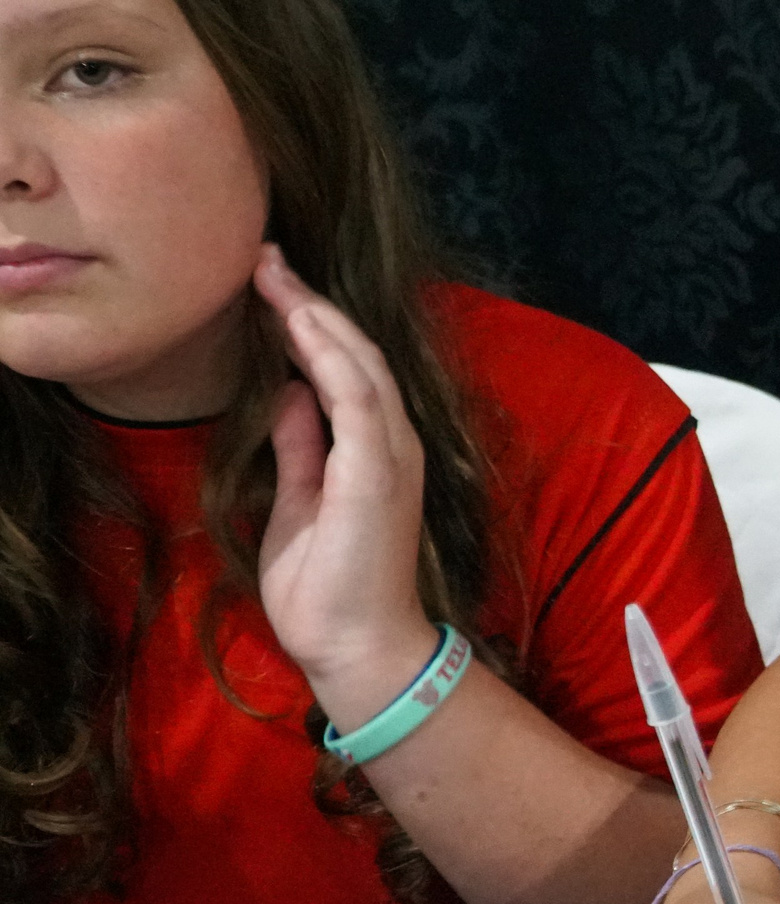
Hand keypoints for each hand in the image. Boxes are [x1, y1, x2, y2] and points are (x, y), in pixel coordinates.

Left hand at [254, 246, 438, 714]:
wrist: (355, 646)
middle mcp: (391, 442)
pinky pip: (357, 396)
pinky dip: (330, 353)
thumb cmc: (327, 587)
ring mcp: (390, 454)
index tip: (266, 284)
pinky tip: (299, 319)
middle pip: (354, 353)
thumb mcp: (300, 502)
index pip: (342, 369)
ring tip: (274, 273)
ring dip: (316, 314)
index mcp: (373, 449)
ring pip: (359, 363)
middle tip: (264, 256)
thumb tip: (289, 395)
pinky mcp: (379, 471)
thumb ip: (301, 447)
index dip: (307, 323)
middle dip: (308, 302)